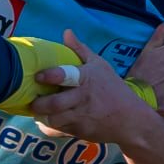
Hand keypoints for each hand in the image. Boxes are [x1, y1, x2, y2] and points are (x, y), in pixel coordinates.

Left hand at [32, 32, 151, 142]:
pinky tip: (47, 118)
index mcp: (87, 78)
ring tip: (37, 110)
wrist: (130, 119)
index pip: (66, 75)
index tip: (38, 76)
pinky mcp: (79, 131)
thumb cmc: (113, 88)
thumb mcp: (100, 66)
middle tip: (32, 101)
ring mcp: (81, 116)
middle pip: (55, 104)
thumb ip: (80, 50)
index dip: (50, 75)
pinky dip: (50, 125)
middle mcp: (83, 98)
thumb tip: (66, 32)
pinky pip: (59, 129)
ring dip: (42, 116)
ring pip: (54, 119)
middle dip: (39, 104)